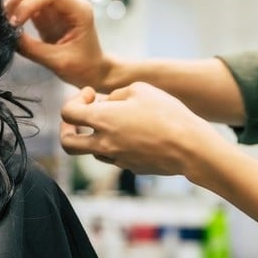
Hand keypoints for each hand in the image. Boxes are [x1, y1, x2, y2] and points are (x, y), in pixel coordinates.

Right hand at [3, 0, 108, 88]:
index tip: (14, 24)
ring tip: (6, 15)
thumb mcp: (58, 62)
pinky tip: (8, 15)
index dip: (27, 4)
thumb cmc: (82, 67)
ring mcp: (58, 2)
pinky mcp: (46, 8)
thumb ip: (31, 48)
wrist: (92, 71)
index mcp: (79, 10)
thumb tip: (7, 34)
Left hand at [59, 82, 230, 176]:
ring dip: (96, 136)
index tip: (91, 94)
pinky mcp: (130, 168)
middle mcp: (104, 143)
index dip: (75, 100)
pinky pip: (114, 157)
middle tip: (82, 117)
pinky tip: (135, 133)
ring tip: (116, 121)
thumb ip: (116, 94)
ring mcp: (117, 159)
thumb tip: (107, 103)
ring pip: (92, 152)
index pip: (67, 114)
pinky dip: (116, 145)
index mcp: (103, 120)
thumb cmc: (167, 114)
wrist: (191, 148)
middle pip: (67, 144)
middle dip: (68, 129)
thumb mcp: (141, 89)